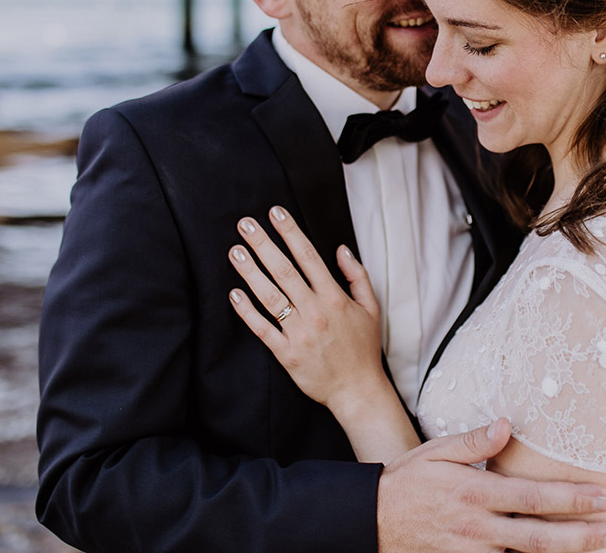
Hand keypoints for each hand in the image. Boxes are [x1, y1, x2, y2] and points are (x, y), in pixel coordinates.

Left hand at [227, 206, 385, 411]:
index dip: (291, 233)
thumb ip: (357, 276)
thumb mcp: (371, 308)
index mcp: (335, 298)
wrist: (358, 390)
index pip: (309, 257)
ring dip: (251, 271)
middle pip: (284, 271)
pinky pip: (263, 329)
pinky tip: (235, 293)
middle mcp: (315, 312)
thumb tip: (340, 249)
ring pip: (270, 296)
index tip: (276, 213)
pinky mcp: (286, 354)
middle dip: (263, 244)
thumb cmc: (363, 348)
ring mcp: (299, 333)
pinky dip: (247, 311)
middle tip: (245, 224)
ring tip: (235, 251)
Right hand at [379, 418, 605, 552]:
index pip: (532, 497)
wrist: (371, 521)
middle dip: (582, 537)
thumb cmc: (408, 482)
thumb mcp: (436, 452)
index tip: (603, 497)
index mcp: (474, 493)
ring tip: (599, 552)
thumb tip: (507, 425)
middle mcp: (477, 527)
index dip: (570, 499)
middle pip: (539, 537)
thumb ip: (473, 441)